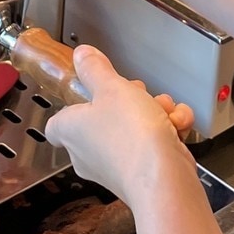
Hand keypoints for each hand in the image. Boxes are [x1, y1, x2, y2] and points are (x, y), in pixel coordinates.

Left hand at [45, 46, 195, 206]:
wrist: (163, 177)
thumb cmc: (130, 136)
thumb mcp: (111, 88)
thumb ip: (95, 69)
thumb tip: (81, 56)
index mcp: (70, 131)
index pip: (57, 123)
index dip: (74, 105)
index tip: (90, 92)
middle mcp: (88, 153)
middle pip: (104, 117)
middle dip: (131, 100)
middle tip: (139, 93)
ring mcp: (115, 165)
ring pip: (133, 128)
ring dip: (155, 112)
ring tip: (164, 110)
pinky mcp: (141, 173)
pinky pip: (153, 143)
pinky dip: (169, 130)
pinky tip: (177, 125)